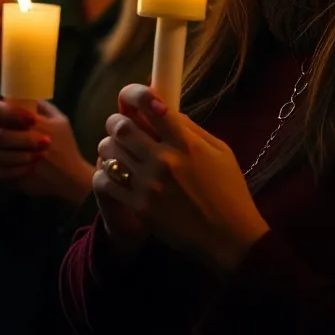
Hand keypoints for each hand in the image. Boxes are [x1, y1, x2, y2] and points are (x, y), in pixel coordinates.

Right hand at [0, 100, 91, 201]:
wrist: (67, 173)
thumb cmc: (59, 142)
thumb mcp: (55, 121)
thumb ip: (37, 108)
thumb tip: (22, 97)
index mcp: (3, 115)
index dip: (7, 114)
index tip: (31, 120)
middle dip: (16, 138)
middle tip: (42, 142)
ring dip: (16, 155)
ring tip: (39, 156)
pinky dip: (13, 170)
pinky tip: (30, 168)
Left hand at [93, 84, 269, 275]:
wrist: (229, 238)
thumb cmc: (230, 192)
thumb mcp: (221, 152)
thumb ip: (191, 129)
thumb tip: (165, 110)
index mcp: (186, 143)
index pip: (153, 107)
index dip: (139, 96)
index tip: (137, 101)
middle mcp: (165, 160)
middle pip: (121, 126)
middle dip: (116, 123)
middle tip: (119, 128)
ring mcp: (149, 184)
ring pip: (107, 152)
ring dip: (109, 149)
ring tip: (116, 153)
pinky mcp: (139, 207)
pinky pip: (105, 181)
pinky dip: (104, 174)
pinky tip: (114, 176)